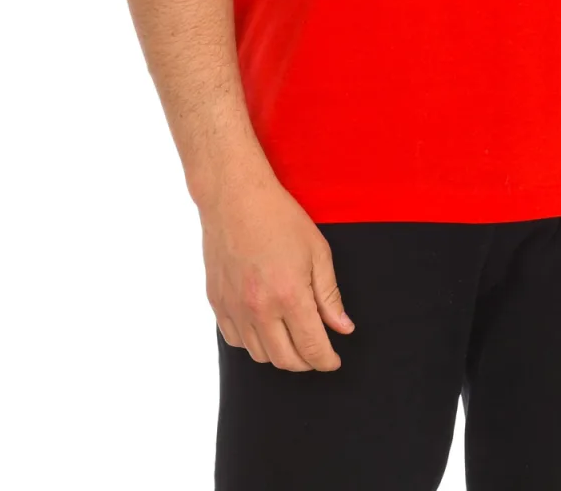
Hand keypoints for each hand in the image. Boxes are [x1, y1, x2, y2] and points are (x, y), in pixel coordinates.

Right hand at [200, 171, 353, 369]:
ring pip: (259, 355)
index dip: (326, 361)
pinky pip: (236, 341)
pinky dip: (254, 343)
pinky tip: (265, 329)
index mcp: (289, 296)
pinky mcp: (217, 303)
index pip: (311, 348)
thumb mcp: (318, 251)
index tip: (333, 361)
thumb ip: (330, 295)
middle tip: (317, 352)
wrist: (235, 198)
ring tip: (293, 339)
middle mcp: (259, 309)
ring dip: (280, 355)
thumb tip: (343, 328)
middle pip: (285, 360)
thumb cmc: (280, 218)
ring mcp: (234, 308)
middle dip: (307, 362)